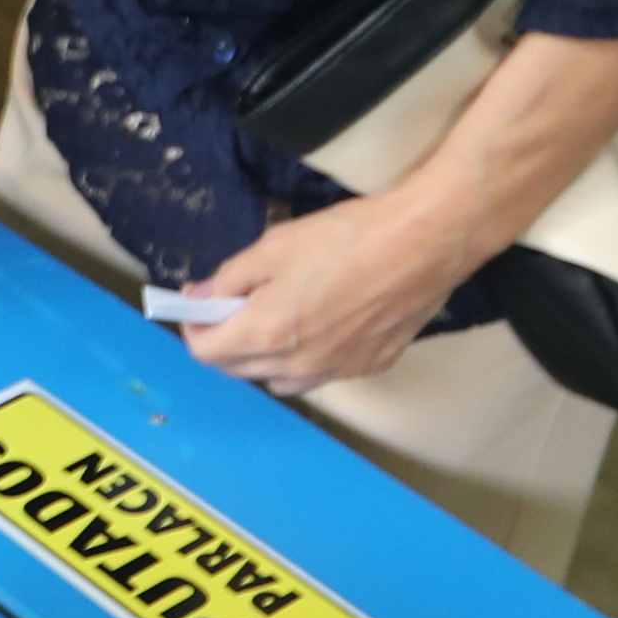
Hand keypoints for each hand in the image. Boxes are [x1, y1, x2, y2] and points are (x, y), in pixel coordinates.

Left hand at [181, 190, 490, 397]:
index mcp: (267, 333)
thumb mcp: (274, 246)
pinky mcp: (371, 366)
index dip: (194, 328)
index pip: (207, 353)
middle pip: (239, 370)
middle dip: (225, 342)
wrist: (423, 244)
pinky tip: (319, 325)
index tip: (198, 305)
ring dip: (264, 357)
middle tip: (231, 306)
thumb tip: (202, 296)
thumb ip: (230, 277)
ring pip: (280, 379)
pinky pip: (322, 374)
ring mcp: (337, 371)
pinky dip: (306, 358)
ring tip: (274, 318)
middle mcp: (298, 365)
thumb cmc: (347, 238)